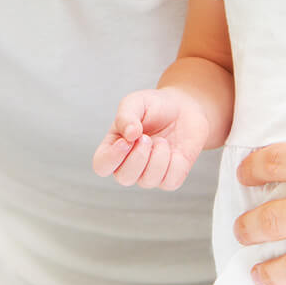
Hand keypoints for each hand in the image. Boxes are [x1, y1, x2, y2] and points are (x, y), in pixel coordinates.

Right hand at [93, 88, 210, 189]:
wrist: (183, 107)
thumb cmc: (155, 106)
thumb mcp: (136, 102)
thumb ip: (126, 116)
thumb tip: (129, 135)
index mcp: (114, 148)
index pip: (101, 166)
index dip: (112, 157)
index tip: (126, 140)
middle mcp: (129, 165)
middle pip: (124, 178)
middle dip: (138, 156)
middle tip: (147, 137)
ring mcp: (149, 174)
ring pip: (147, 181)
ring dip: (158, 157)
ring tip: (162, 141)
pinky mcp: (170, 178)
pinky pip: (170, 182)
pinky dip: (175, 163)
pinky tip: (175, 150)